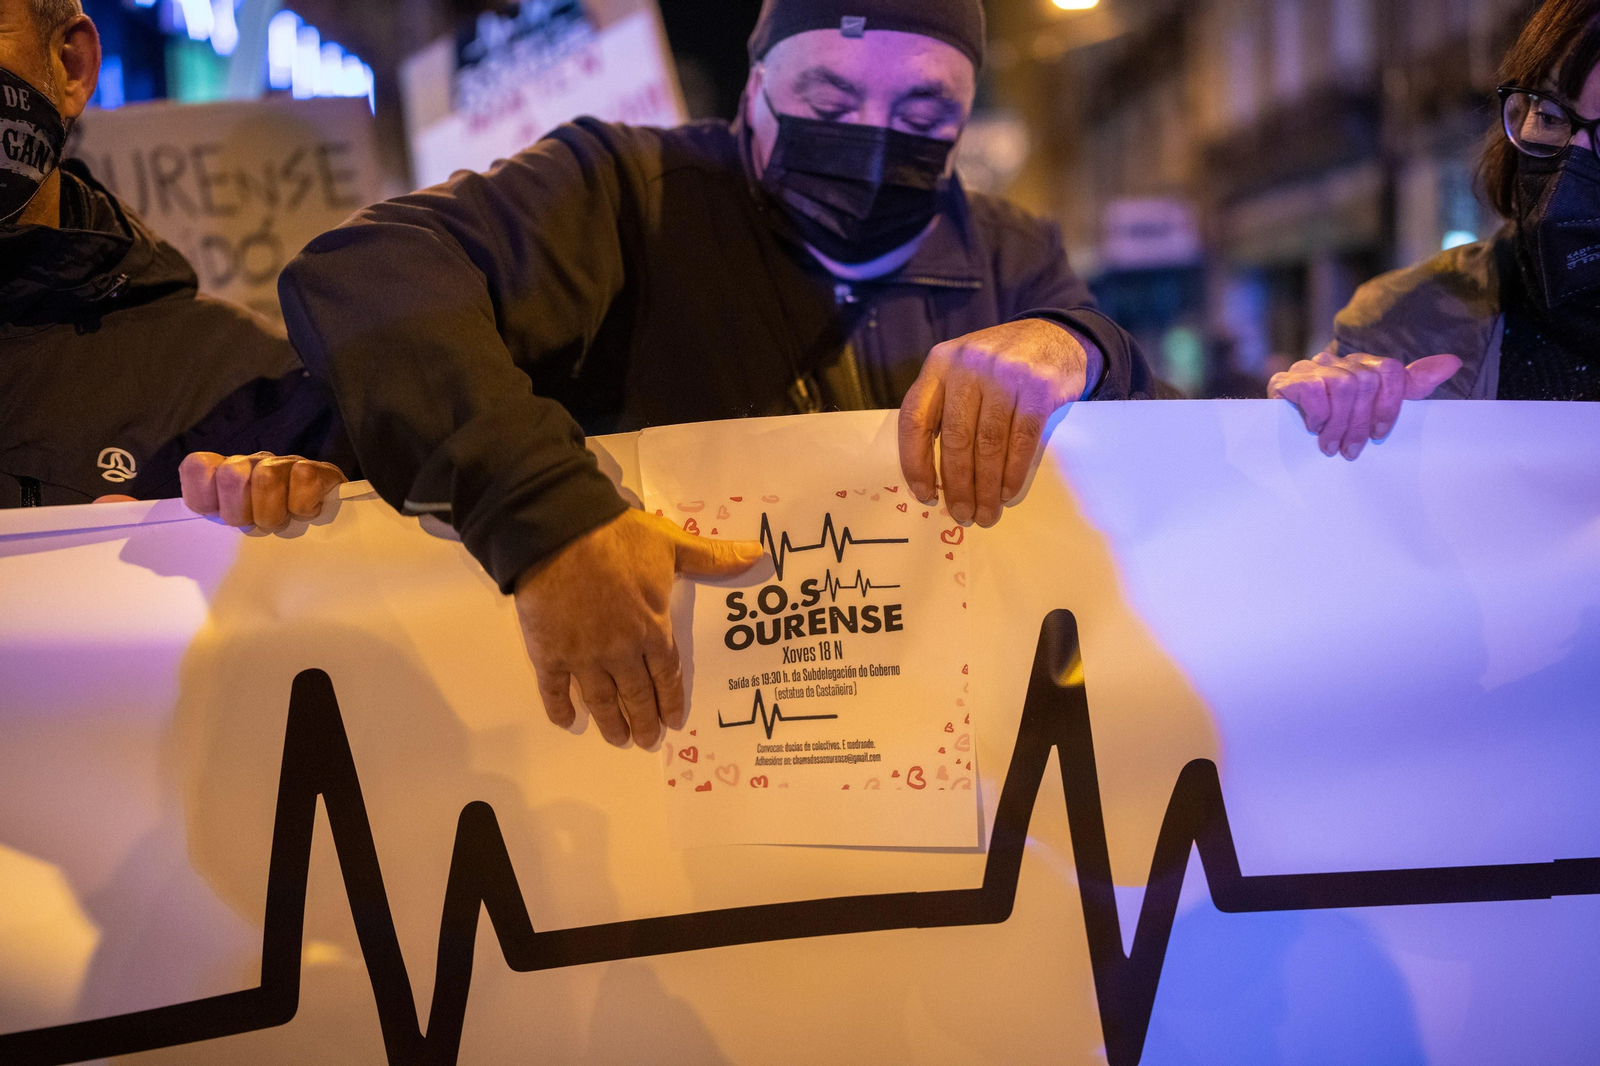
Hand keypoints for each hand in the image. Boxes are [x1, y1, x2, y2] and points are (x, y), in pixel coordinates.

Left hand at [179, 452, 346, 528]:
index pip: (196, 467)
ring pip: (267, 478)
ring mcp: (285, 464)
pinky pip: (304, 479)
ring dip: (275, 513)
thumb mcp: (232, 530)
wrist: (329, 531)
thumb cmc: (271, 533)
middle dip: (243, 512)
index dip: (204, 496)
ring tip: (283, 522)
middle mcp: (252, 463)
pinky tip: (307, 513)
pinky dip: (304, 506)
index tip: (220, 517)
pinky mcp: (318, 469)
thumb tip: (134, 514)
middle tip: (256, 525)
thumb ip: (197, 524)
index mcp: (225, 475)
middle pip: (231, 475)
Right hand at [514, 509, 763, 747]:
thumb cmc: (620, 538)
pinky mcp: (548, 652)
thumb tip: (759, 554)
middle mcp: (621, 652)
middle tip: (647, 740)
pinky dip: (560, 708)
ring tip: (618, 739)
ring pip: (600, 700)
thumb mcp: (673, 544)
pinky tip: (568, 721)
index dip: (671, 700)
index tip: (674, 721)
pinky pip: (555, 689)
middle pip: (636, 696)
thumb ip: (713, 558)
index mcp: (653, 629)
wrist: (560, 531)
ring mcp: (583, 656)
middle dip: (644, 721)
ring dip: (610, 723)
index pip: (667, 675)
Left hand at [899, 319, 1100, 527]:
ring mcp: (1004, 375)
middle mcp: (968, 366)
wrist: (1056, 336)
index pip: (916, 419)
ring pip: (988, 444)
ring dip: (986, 486)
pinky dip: (1013, 472)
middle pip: (956, 438)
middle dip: (958, 484)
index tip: (924, 493)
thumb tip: (932, 473)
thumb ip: (944, 406)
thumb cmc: (1000, 365)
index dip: (916, 461)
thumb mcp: (962, 370)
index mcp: (939, 364)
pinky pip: (1021, 440)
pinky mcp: (1038, 388)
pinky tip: (1007, 491)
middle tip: (962, 513)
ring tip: (986, 512)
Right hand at [1269, 352, 1461, 459]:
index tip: (1380, 434)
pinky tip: (1313, 428)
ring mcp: (1310, 368)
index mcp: (1362, 365)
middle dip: (1360, 422)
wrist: (1281, 431)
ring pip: (1343, 386)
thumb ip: (1411, 384)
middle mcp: (1337, 361)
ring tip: (1331, 446)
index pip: (1389, 370)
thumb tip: (1454, 362)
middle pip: (1365, 382)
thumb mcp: (1377, 405)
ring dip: (1339, 423)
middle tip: (1351, 450)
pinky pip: (1313, 390)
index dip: (1389, 404)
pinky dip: (1317, 415)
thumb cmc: (1335, 422)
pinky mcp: (1286, 380)